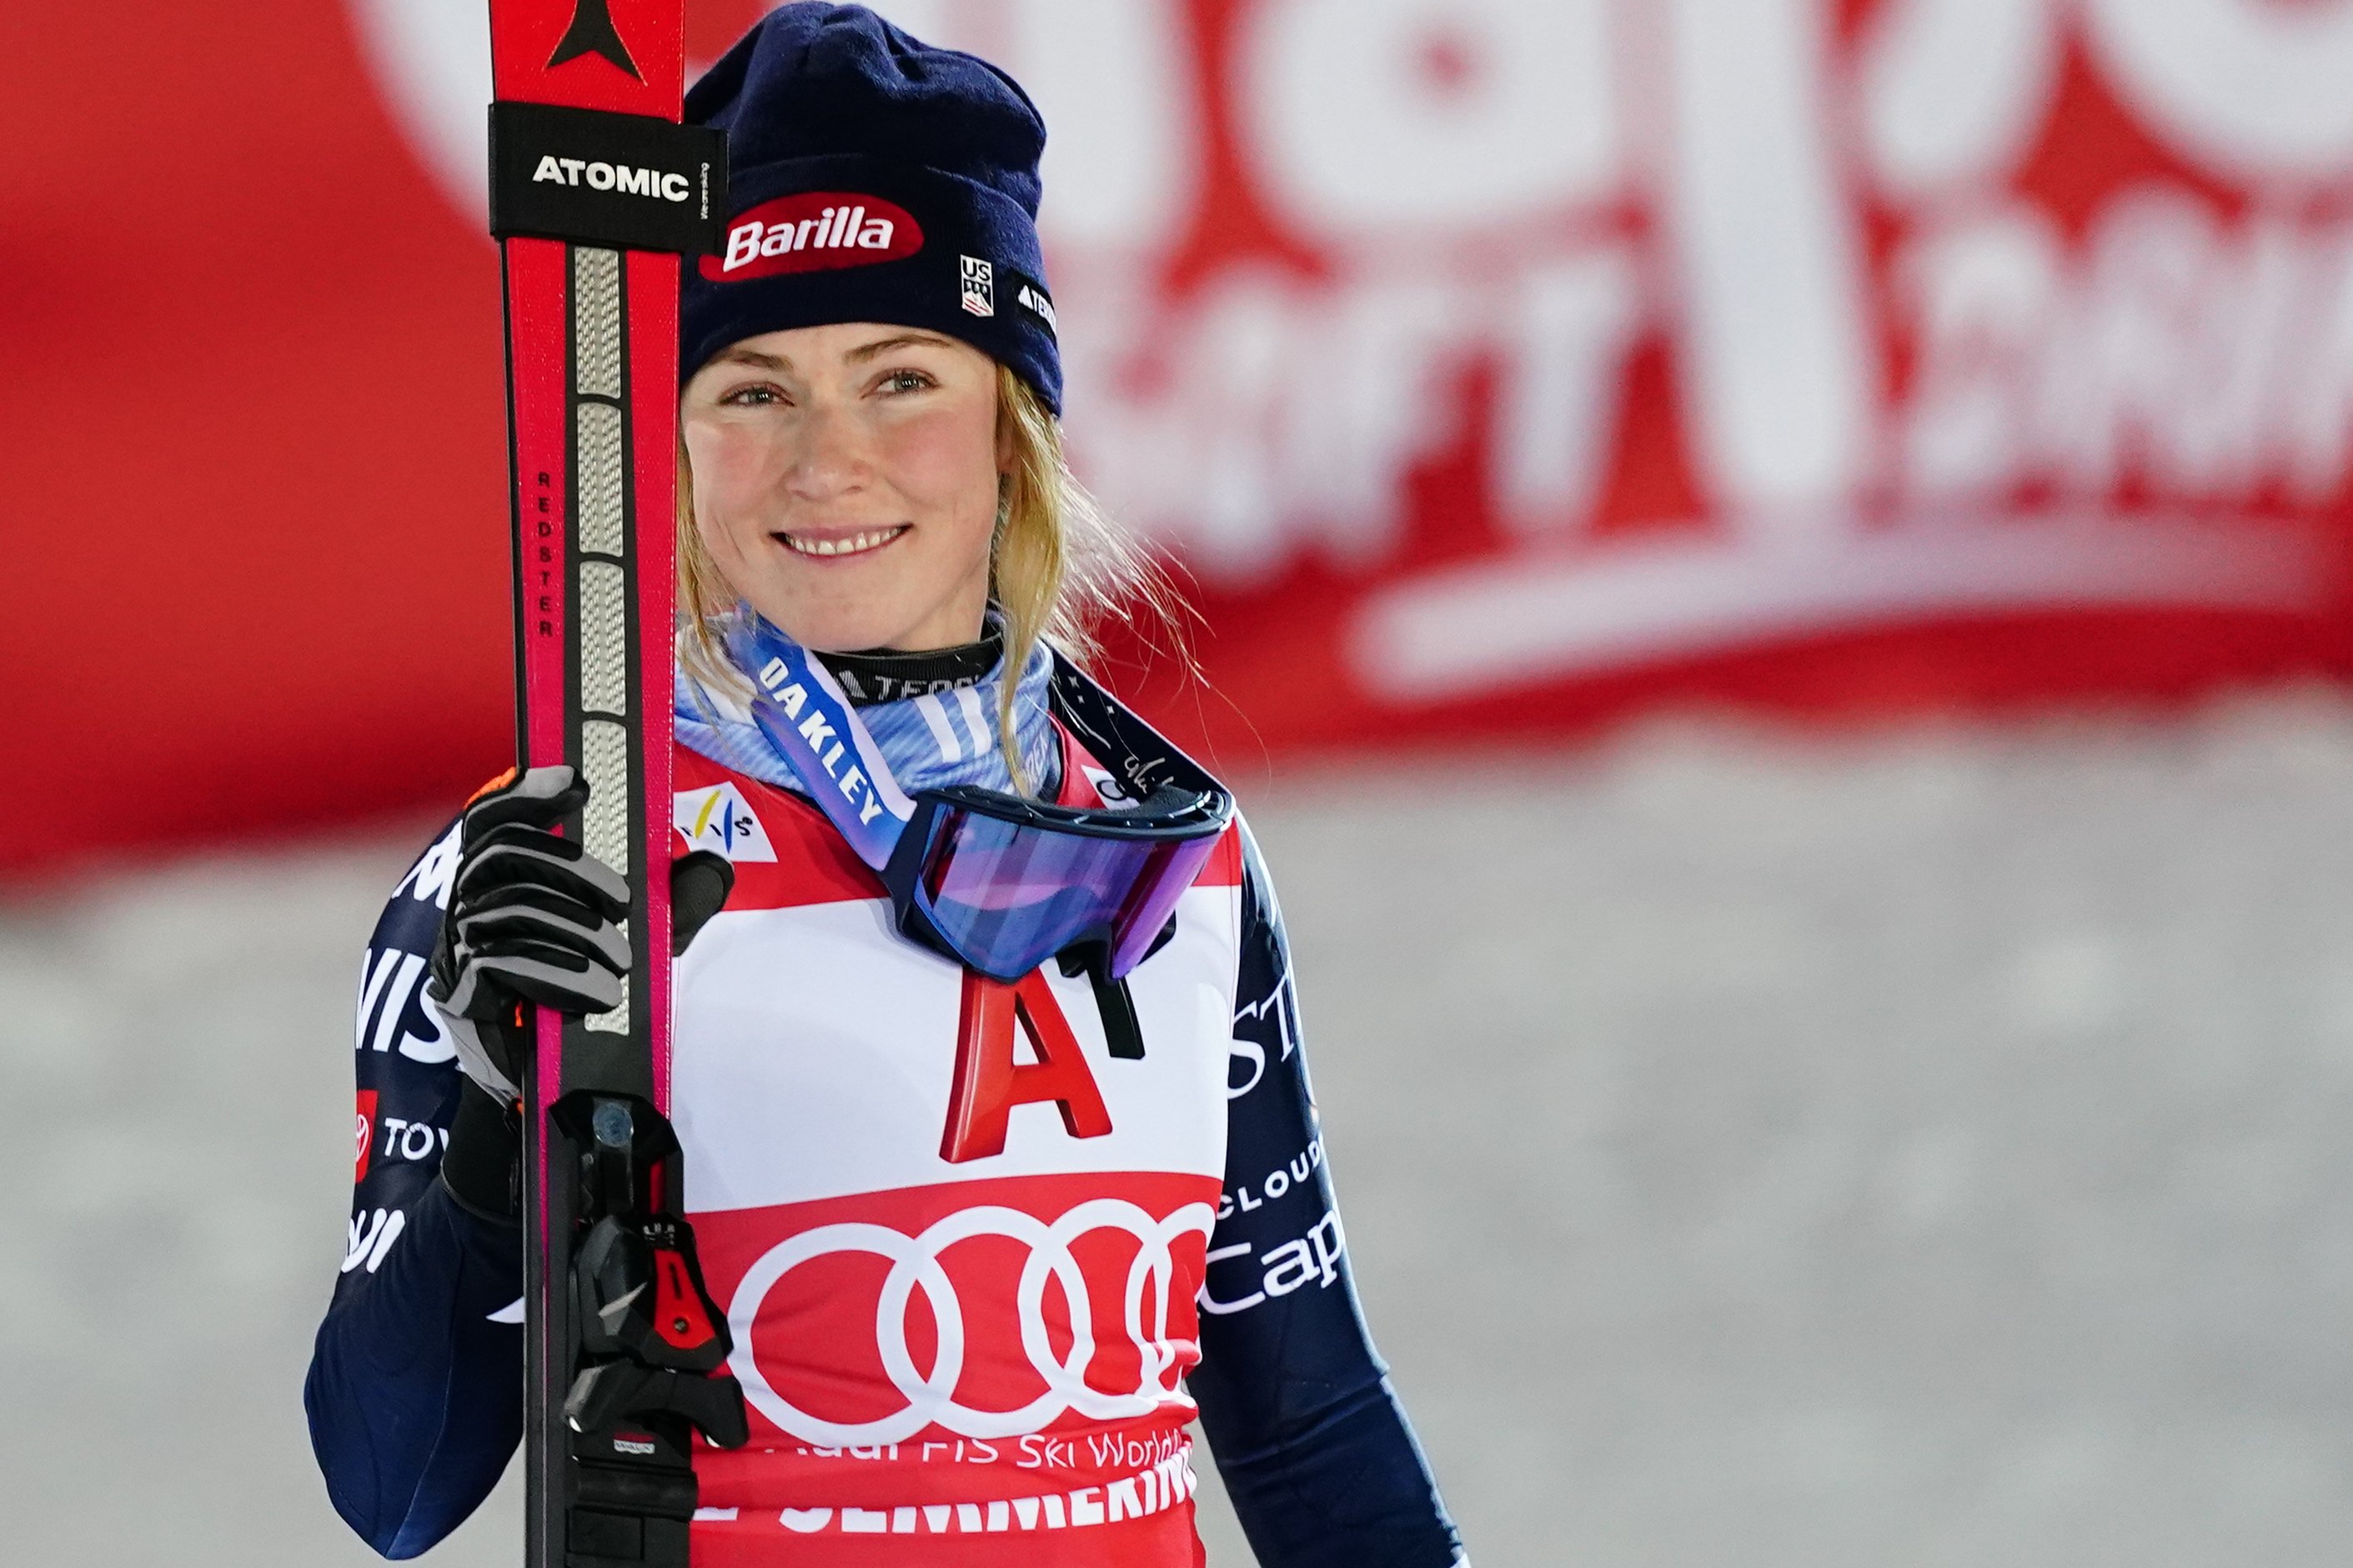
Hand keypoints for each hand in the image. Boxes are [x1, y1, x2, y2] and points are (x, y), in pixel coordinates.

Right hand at [426, 768, 737, 1103]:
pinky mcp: (461, 991)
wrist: (556, 1077)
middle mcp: (469, 903)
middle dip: (570, 866)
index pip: (495, 818)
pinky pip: (501, 961)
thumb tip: (714, 866)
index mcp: (503, 880)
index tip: (578, 782)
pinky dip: (557, 972)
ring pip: (509, 907)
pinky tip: (597, 992)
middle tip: (625, 901)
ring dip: (575, 929)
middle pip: (502, 852)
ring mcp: (458, 946)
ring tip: (622, 961)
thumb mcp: (644, 940)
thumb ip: (674, 903)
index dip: (527, 791)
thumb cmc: (587, 992)